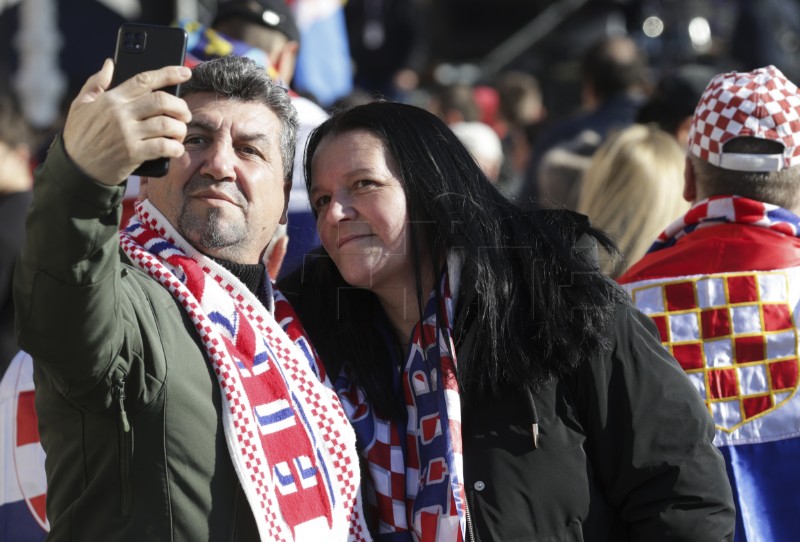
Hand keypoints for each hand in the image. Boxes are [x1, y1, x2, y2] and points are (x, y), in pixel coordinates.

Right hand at [63, 59, 192, 184]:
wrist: (76, 169)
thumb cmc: (79, 137)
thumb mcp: (80, 105)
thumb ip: (96, 83)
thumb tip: (109, 63)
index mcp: (111, 99)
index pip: (144, 80)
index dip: (168, 73)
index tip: (185, 72)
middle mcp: (121, 114)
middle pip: (162, 101)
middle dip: (180, 106)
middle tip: (185, 113)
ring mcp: (127, 134)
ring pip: (166, 124)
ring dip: (180, 128)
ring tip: (180, 132)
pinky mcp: (133, 153)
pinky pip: (163, 147)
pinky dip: (175, 147)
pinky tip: (176, 148)